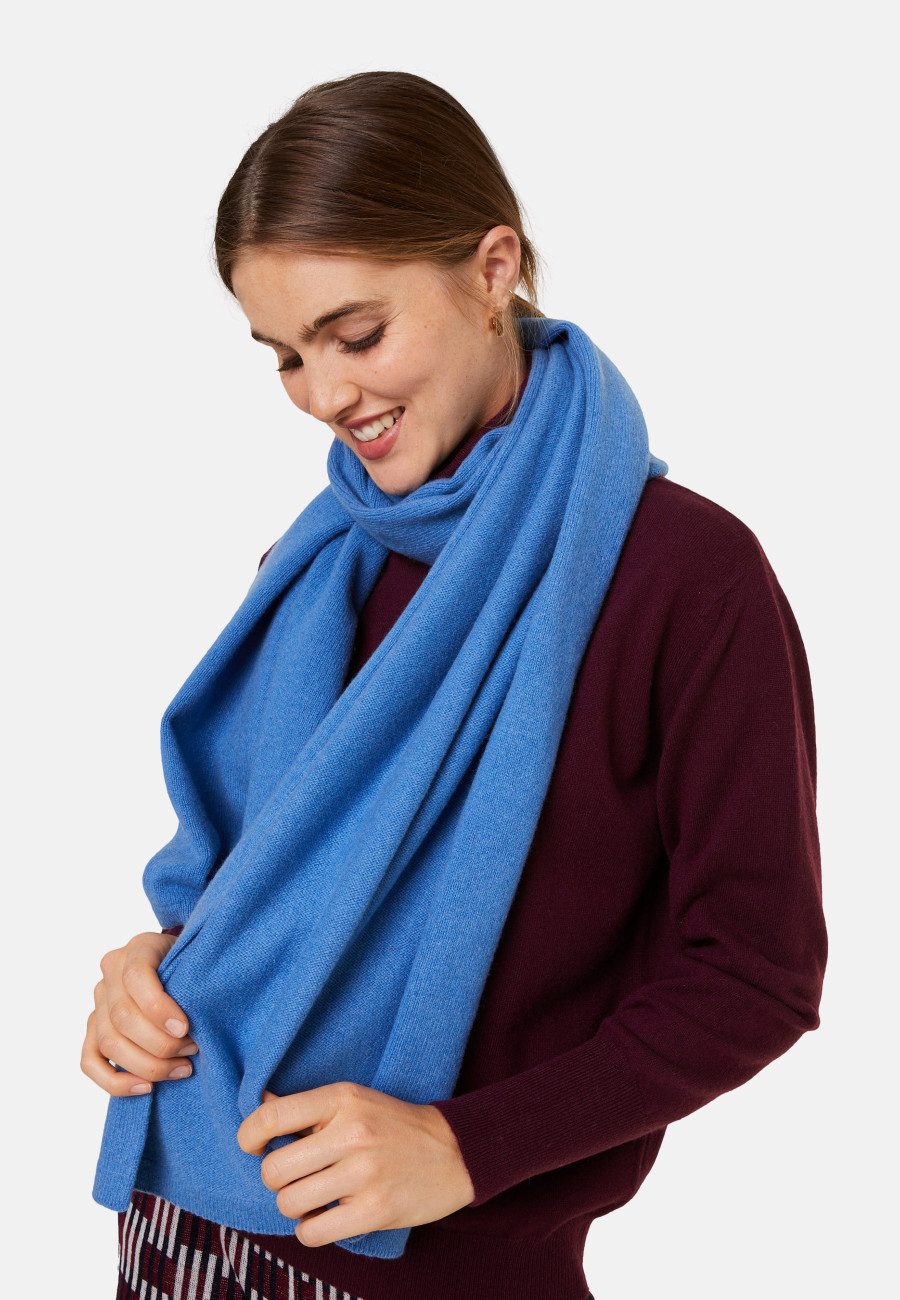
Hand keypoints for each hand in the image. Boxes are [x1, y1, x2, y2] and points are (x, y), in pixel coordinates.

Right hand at [81, 931, 197, 1095]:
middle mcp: (110, 974)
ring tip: (181, 1068)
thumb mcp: (196, 960)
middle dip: (160, 1043)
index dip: (158, 1007)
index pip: (136, 976)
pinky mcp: (92, 1030)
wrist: (178, 967)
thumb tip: (199, 1020)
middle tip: (192, 1050)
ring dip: (147, 1064)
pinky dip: (115, 1081)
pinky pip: (90, 1062)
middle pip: (122, 1017)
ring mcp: (98, 1003)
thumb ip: (193, 980)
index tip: (184, 1028)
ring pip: (109, 1042)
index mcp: (137, 948)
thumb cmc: (192, 966)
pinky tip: (146, 1087)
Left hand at [237, 1082, 475, 1246]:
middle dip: (276, 1178)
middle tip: (297, 1176)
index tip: (252, 1146)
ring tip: (315, 1197)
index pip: (272, 1117)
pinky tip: (326, 1217)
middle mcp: (352, 1133)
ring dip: (294, 1205)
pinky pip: (312, 1233)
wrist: (455, 1151)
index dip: (249, 1136)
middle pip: (274, 1169)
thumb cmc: (394, 1124)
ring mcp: (364, 1174)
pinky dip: (310, 1230)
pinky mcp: (375, 1211)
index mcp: (342, 1099)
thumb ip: (306, 1107)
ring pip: (288, 1203)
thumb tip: (257, 1102)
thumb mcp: (354, 1100)